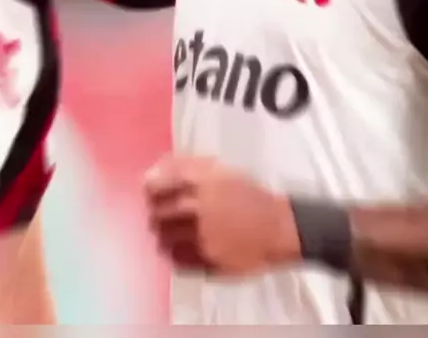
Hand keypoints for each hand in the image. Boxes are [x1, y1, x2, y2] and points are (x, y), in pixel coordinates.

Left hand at [143, 155, 300, 274]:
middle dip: (156, 213)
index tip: (151, 192)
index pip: (158, 184)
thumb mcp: (221, 171)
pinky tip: (186, 246)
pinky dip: (176, 253)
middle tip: (162, 214)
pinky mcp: (205, 261)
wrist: (277, 228)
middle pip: (157, 213)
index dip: (150, 188)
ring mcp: (200, 237)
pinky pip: (176, 260)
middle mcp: (197, 208)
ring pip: (163, 239)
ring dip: (164, 234)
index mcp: (201, 181)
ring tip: (174, 231)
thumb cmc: (248, 194)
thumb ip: (186, 166)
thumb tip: (153, 170)